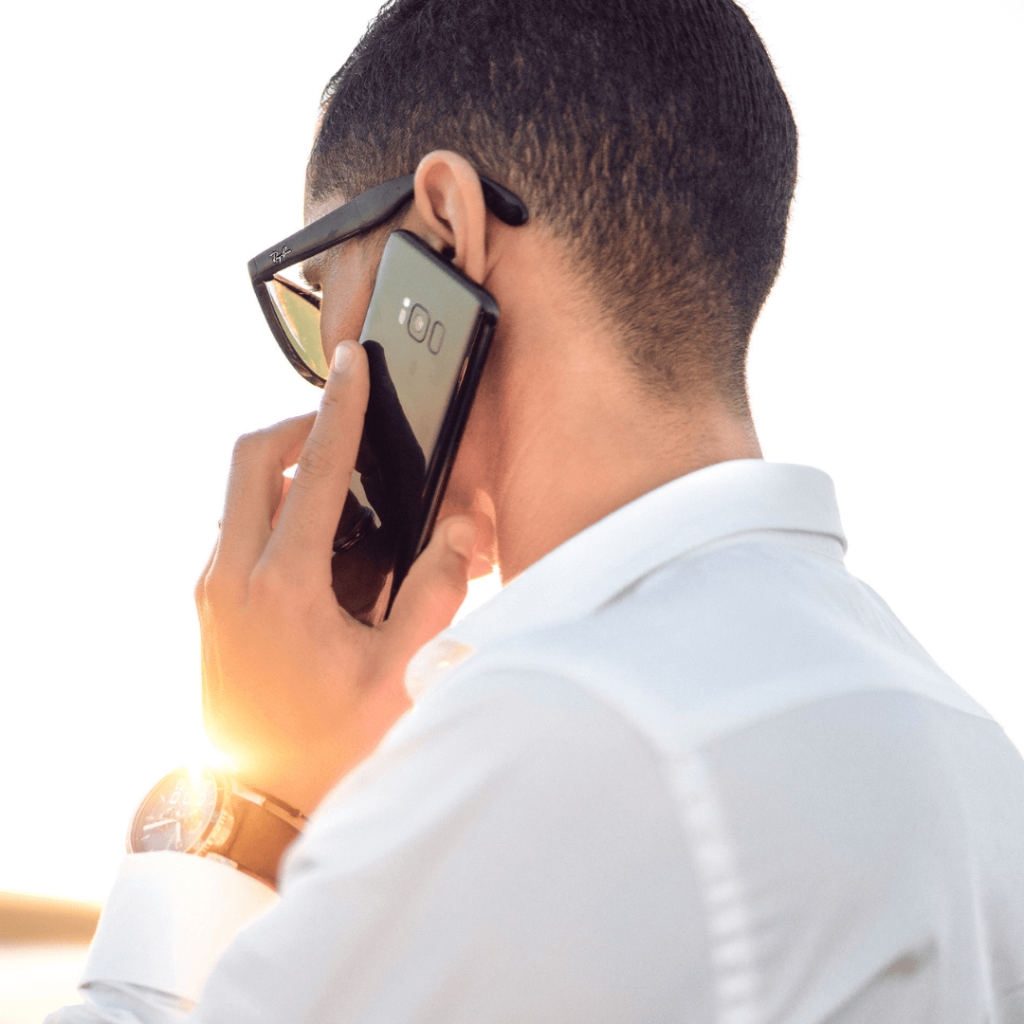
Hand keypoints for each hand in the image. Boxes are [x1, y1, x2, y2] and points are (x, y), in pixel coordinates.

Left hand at [196, 341, 475, 814]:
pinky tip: (317, 540)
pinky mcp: (208, 607)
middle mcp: (233, 578)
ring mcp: (212, 592)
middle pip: (250, 459)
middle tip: (341, 429)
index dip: (340, 409)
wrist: (259, 805)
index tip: (352, 365)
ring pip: (237, 492)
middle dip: (296, 427)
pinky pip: (236, 528)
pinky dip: (271, 507)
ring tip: (338, 485)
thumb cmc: (329, 746)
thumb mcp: (401, 673)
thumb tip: (459, 528)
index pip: (315, 471)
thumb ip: (438, 591)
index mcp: (283, 586)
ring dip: (281, 468)